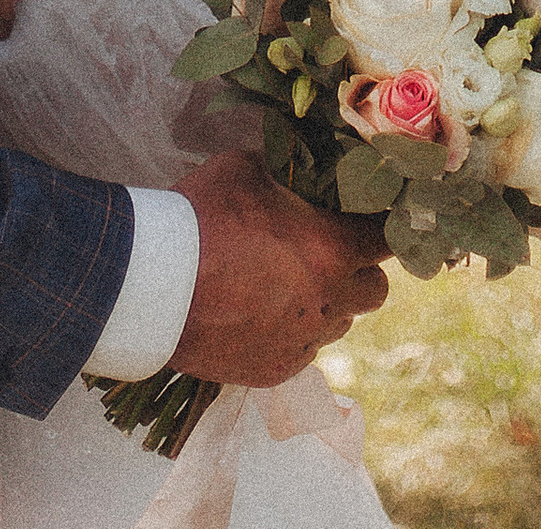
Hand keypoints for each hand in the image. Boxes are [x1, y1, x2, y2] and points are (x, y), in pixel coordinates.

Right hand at [168, 154, 388, 390]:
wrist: (154, 286)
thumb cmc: (202, 217)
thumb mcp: (248, 169)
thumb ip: (286, 173)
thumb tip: (297, 172)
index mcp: (330, 251)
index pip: (386, 241)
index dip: (382, 226)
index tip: (370, 218)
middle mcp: (326, 303)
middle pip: (376, 291)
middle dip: (360, 269)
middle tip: (330, 250)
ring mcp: (301, 343)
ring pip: (339, 323)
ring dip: (327, 301)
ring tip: (287, 279)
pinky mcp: (274, 371)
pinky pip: (303, 350)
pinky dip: (293, 331)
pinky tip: (259, 309)